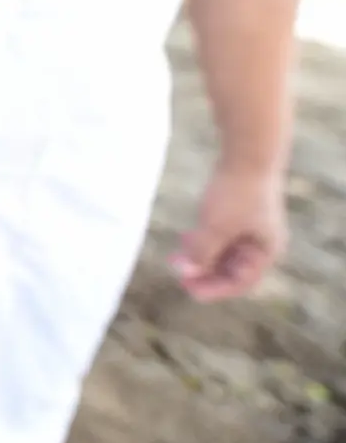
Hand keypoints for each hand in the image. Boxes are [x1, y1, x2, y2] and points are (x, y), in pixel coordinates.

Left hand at [170, 163, 288, 302]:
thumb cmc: (237, 193)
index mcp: (265, 252)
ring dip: (201, 257)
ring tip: (176, 257)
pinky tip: (186, 238)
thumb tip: (185, 271)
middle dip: (204, 273)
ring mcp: (252, 227)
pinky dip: (204, 240)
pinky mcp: (241, 212)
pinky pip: (221, 235)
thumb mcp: (216, 227)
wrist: (248, 153)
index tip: (189, 290)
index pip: (240, 282)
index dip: (214, 289)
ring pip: (224, 252)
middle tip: (178, 275)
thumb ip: (201, 252)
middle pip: (232, 269)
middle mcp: (262, 243)